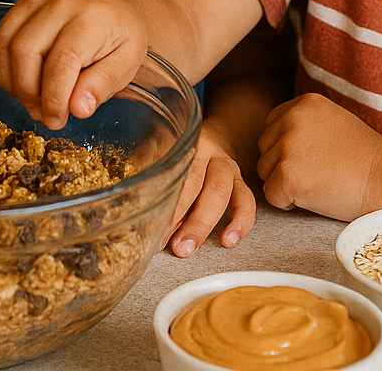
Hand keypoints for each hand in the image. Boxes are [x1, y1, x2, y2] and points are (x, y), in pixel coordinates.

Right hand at [0, 0, 151, 129]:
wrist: (119, 10)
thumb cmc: (123, 39)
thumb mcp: (126, 66)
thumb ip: (102, 86)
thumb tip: (77, 109)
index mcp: (91, 19)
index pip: (60, 62)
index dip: (52, 98)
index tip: (55, 121)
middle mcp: (61, 4)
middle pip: (25, 52)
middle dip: (29, 92)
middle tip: (43, 113)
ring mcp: (39, 0)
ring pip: (6, 45)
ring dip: (13, 82)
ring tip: (33, 101)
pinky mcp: (24, 4)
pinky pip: (0, 38)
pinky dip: (4, 67)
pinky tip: (21, 83)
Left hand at [163, 119, 256, 256]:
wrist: (213, 135)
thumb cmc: (180, 150)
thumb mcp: (162, 149)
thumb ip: (153, 169)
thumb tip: (135, 200)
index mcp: (190, 144)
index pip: (183, 175)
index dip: (172, 204)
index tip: (157, 227)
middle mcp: (212, 154)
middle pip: (204, 186)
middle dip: (190, 220)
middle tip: (175, 245)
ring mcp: (228, 168)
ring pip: (225, 195)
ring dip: (206, 224)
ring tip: (192, 247)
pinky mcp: (240, 182)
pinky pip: (246, 202)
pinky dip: (241, 223)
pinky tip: (229, 240)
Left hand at [257, 93, 381, 220]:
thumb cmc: (365, 157)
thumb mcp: (332, 121)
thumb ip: (303, 123)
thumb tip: (274, 139)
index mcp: (302, 104)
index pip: (271, 127)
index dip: (287, 148)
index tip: (313, 158)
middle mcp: (291, 120)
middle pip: (265, 150)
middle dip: (284, 166)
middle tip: (318, 173)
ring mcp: (288, 148)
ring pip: (265, 173)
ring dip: (285, 183)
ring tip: (319, 182)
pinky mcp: (288, 176)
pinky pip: (271, 195)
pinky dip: (288, 202)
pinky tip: (315, 196)